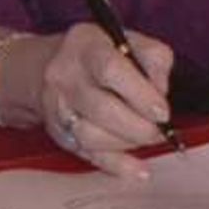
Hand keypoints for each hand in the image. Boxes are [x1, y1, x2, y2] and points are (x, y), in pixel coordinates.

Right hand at [38, 22, 176, 178]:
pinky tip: (137, 170)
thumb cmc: (97, 52)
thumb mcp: (128, 38)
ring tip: (147, 137)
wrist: (46, 66)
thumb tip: (161, 91)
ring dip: (127, 143)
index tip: (162, 111)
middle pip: (101, 109)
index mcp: (86, 47)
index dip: (140, 94)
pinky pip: (86, 155)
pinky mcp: (59, 134)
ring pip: (90, 136)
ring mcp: (57, 108)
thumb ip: (154, 58)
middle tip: (160, 130)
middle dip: (138, 126)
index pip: (110, 70)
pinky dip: (116, 166)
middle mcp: (66, 77)